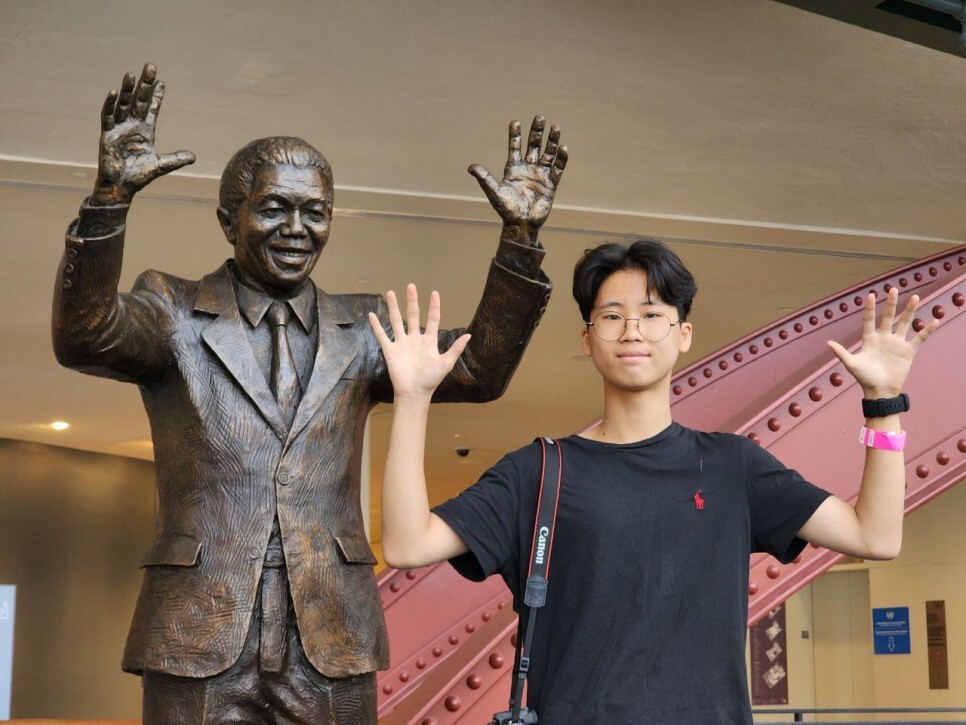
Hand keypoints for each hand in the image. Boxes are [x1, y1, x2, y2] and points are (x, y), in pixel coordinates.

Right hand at [91, 63, 195, 205]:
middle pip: (139, 101)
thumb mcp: (160, 166)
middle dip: (144, 84)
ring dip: (127, 90)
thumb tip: (193, 156)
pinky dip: (110, 105)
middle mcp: (132, 126)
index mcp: (144, 131)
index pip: (151, 109)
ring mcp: (119, 129)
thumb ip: (175, 159)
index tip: (162, 82)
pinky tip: (114, 92)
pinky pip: (108, 116)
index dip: (156, 96)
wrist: (122, 188)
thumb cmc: (138, 176)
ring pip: (123, 104)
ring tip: (131, 74)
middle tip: (151, 67)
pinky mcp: (107, 135)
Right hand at [368, 284, 470, 399]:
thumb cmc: (431, 380)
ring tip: (391, 292)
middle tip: (411, 286)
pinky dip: (377, 326)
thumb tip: (469, 335)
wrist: (414, 393)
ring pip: (397, 321)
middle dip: (412, 301)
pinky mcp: (390, 350)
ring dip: (394, 307)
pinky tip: (372, 314)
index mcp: (429, 341)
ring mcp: (401, 344)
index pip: (433, 319)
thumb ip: (456, 349)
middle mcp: (414, 339)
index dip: (434, 307)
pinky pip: (382, 335)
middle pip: (413, 315)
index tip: (434, 293)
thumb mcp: (446, 363)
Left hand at [468, 115, 567, 241]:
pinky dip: (561, 159)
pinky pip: (558, 168)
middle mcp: (528, 169)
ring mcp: (540, 175)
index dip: (515, 135)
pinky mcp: (551, 184)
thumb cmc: (506, 209)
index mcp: (513, 168)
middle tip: (540, 117)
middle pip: (533, 146)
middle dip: (536, 132)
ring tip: (556, 127)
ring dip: (552, 141)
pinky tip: (563, 148)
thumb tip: (471, 167)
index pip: (515, 147)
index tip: (515, 122)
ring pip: (548, 154)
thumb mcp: (494, 191)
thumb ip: (485, 178)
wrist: (521, 224)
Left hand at [827, 287, 937, 399]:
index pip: (869, 319)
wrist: (881, 391)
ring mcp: (897, 343)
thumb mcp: (852, 364)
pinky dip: (927, 330)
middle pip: (888, 316)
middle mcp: (884, 338)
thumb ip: (841, 353)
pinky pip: (919, 338)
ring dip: (910, 310)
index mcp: (870, 339)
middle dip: (891, 303)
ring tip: (915, 297)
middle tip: (894, 289)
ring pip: (905, 322)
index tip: (871, 295)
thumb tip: (828, 343)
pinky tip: (934, 321)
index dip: (870, 308)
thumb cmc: (864, 378)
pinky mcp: (908, 351)